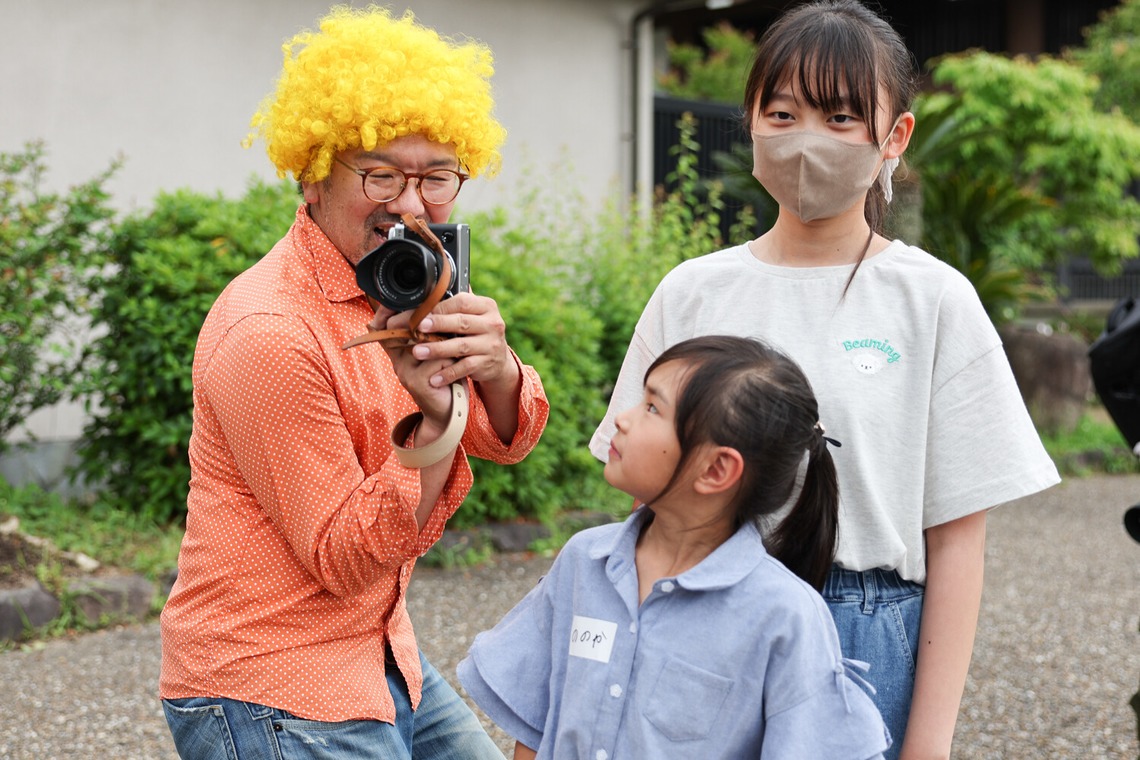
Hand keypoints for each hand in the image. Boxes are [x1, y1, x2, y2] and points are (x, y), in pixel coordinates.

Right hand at [373, 306, 455, 426]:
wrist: (448, 411)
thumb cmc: (445, 377)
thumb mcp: (436, 354)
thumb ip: (431, 335)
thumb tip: (437, 304)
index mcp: (400, 352)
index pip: (387, 327)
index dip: (389, 313)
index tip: (400, 300)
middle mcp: (398, 362)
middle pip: (407, 331)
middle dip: (431, 326)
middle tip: (450, 329)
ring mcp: (405, 373)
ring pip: (426, 344)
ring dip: (445, 345)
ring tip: (456, 352)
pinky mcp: (417, 383)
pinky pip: (436, 361)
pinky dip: (451, 362)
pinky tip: (455, 369)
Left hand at [405, 292, 519, 396]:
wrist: (498, 360)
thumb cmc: (478, 332)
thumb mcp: (474, 315)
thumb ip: (457, 305)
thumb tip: (428, 293)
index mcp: (487, 306)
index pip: (462, 302)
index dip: (441, 308)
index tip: (422, 313)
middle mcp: (493, 324)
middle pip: (462, 322)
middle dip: (438, 325)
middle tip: (417, 328)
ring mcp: (491, 344)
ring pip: (461, 346)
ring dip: (437, 349)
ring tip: (417, 352)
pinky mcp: (487, 363)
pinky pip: (465, 367)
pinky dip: (448, 373)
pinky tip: (433, 378)